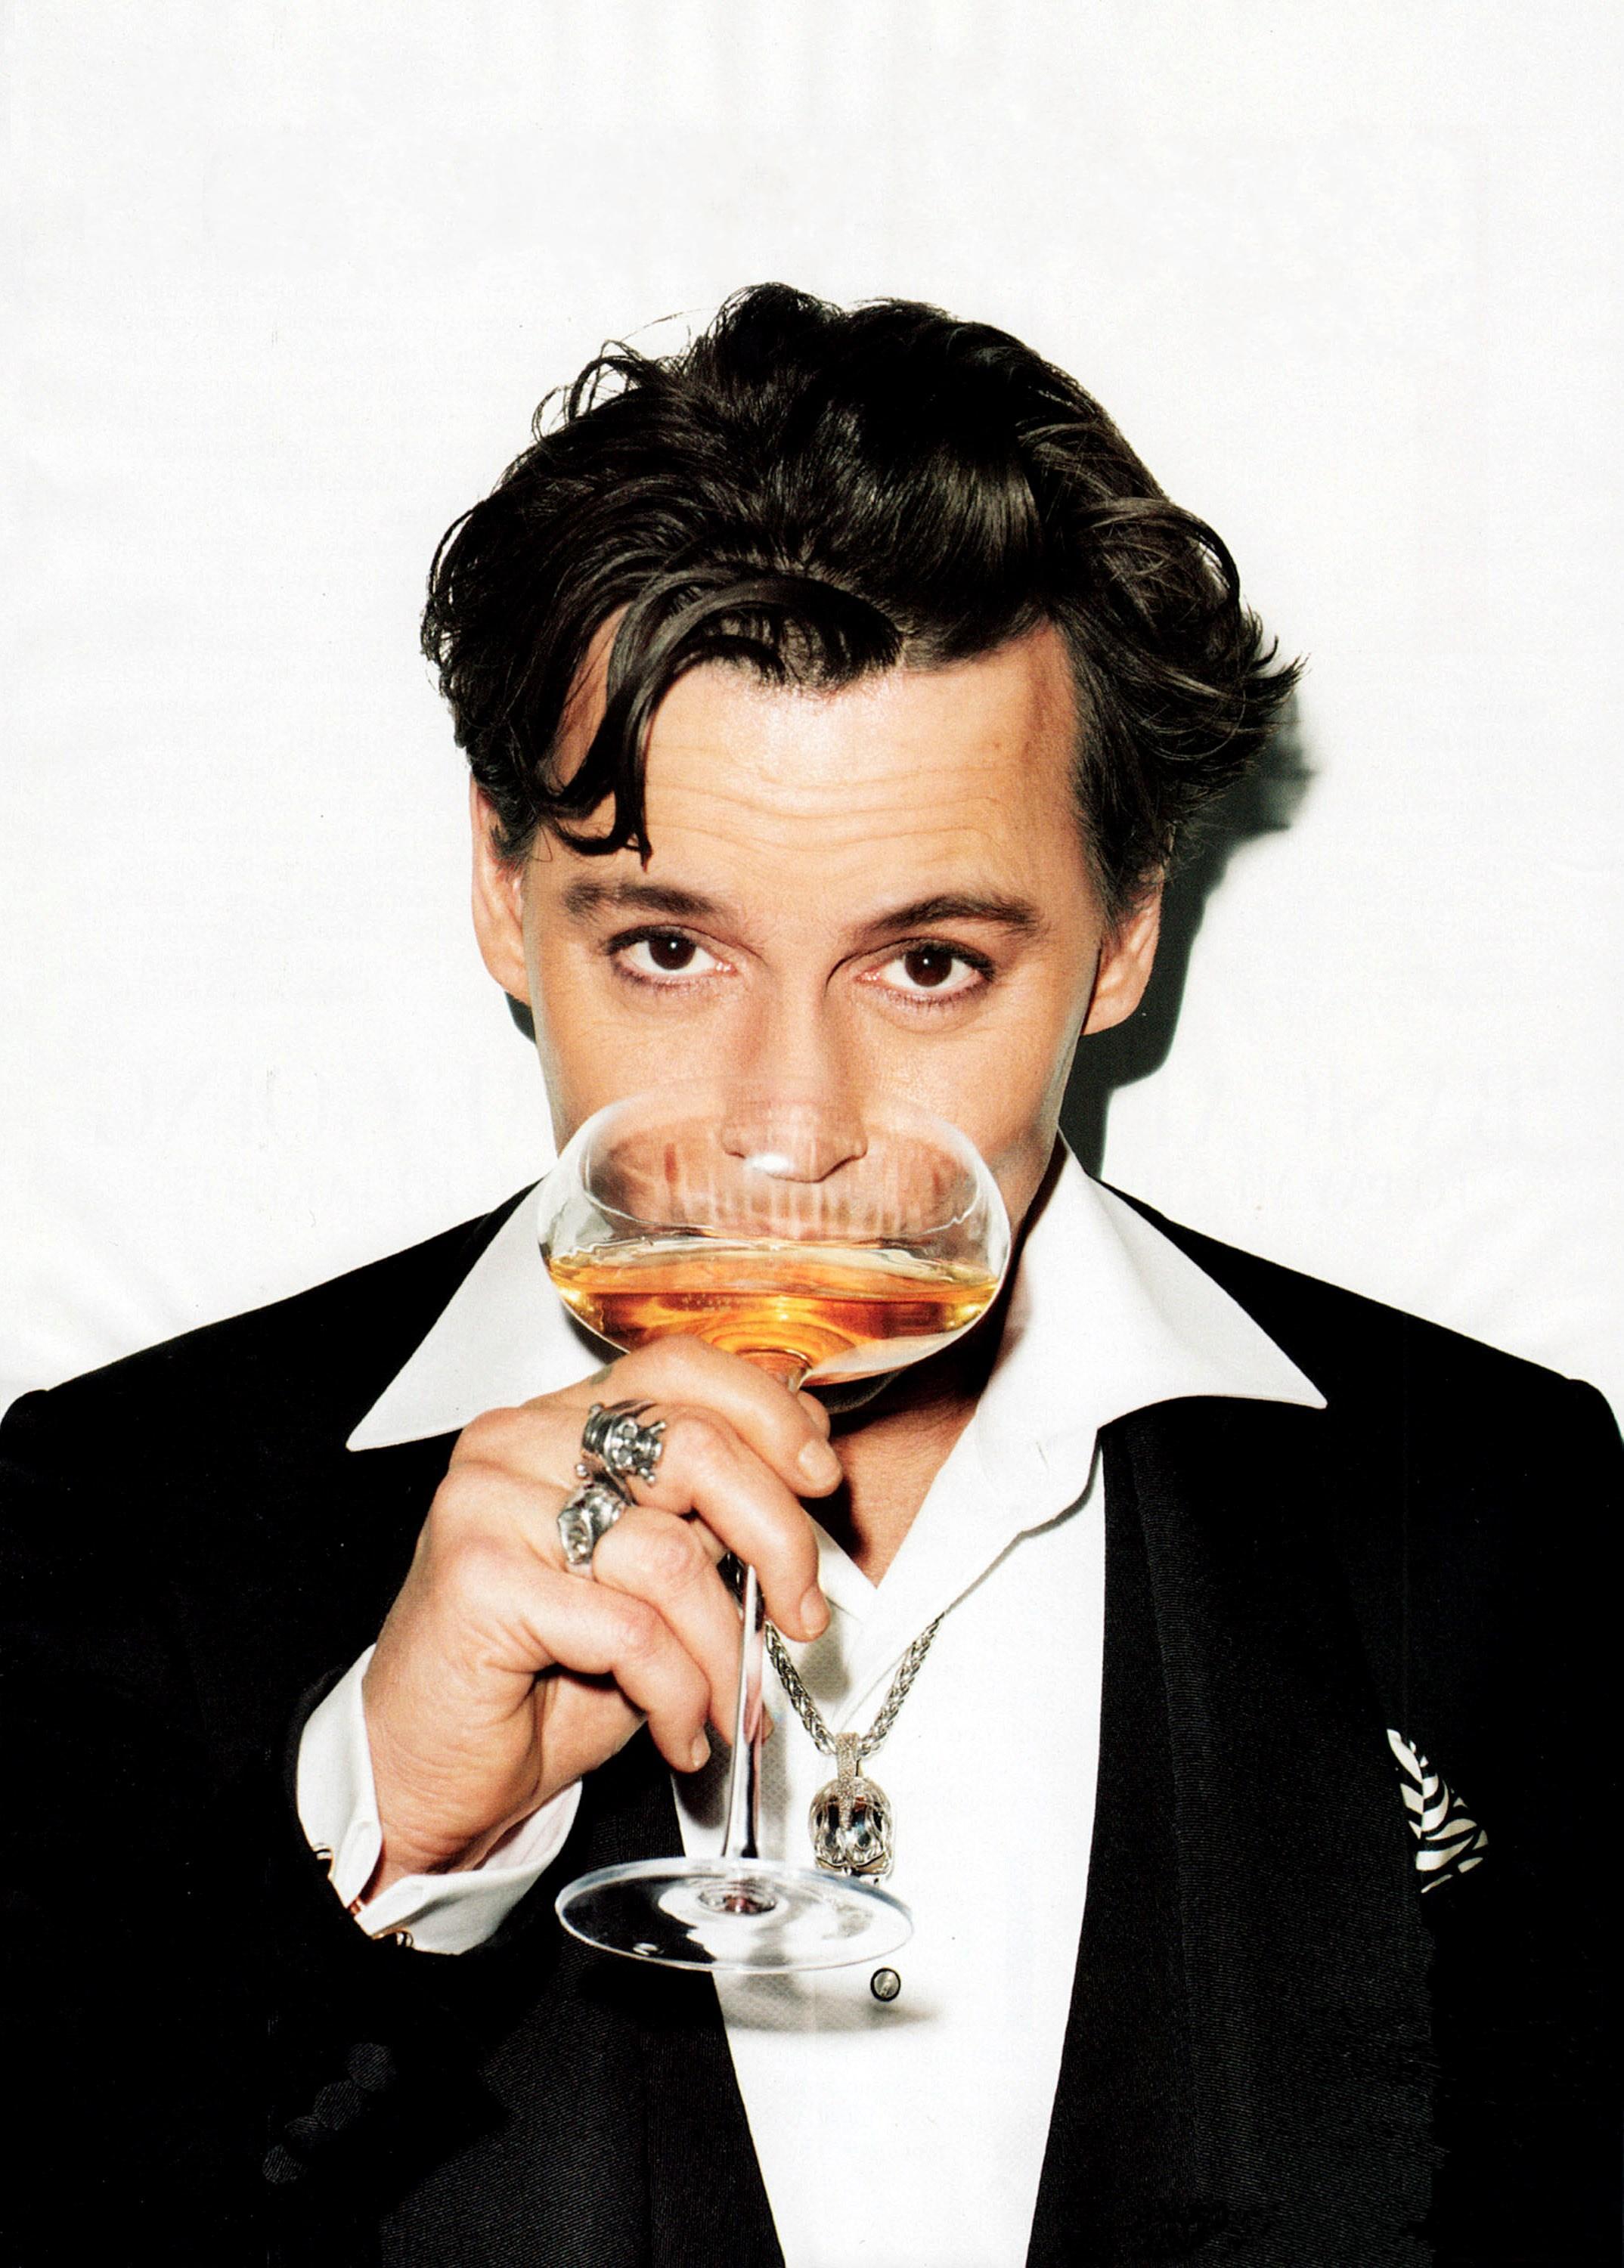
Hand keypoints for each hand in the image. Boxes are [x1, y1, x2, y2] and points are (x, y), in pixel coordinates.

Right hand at [359, 1339, 840, 1892]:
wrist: (430, 1769)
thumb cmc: (544, 1673)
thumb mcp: (650, 1575)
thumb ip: (710, 1511)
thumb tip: (810, 1457)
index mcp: (560, 1419)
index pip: (681, 1367)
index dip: (769, 1415)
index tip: (822, 1482)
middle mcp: (517, 1440)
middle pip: (694, 1446)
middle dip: (779, 1540)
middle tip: (801, 1617)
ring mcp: (489, 1502)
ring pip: (671, 1554)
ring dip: (725, 1652)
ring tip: (733, 1707)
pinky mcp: (479, 1578)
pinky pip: (631, 1629)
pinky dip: (679, 1694)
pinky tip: (682, 1733)